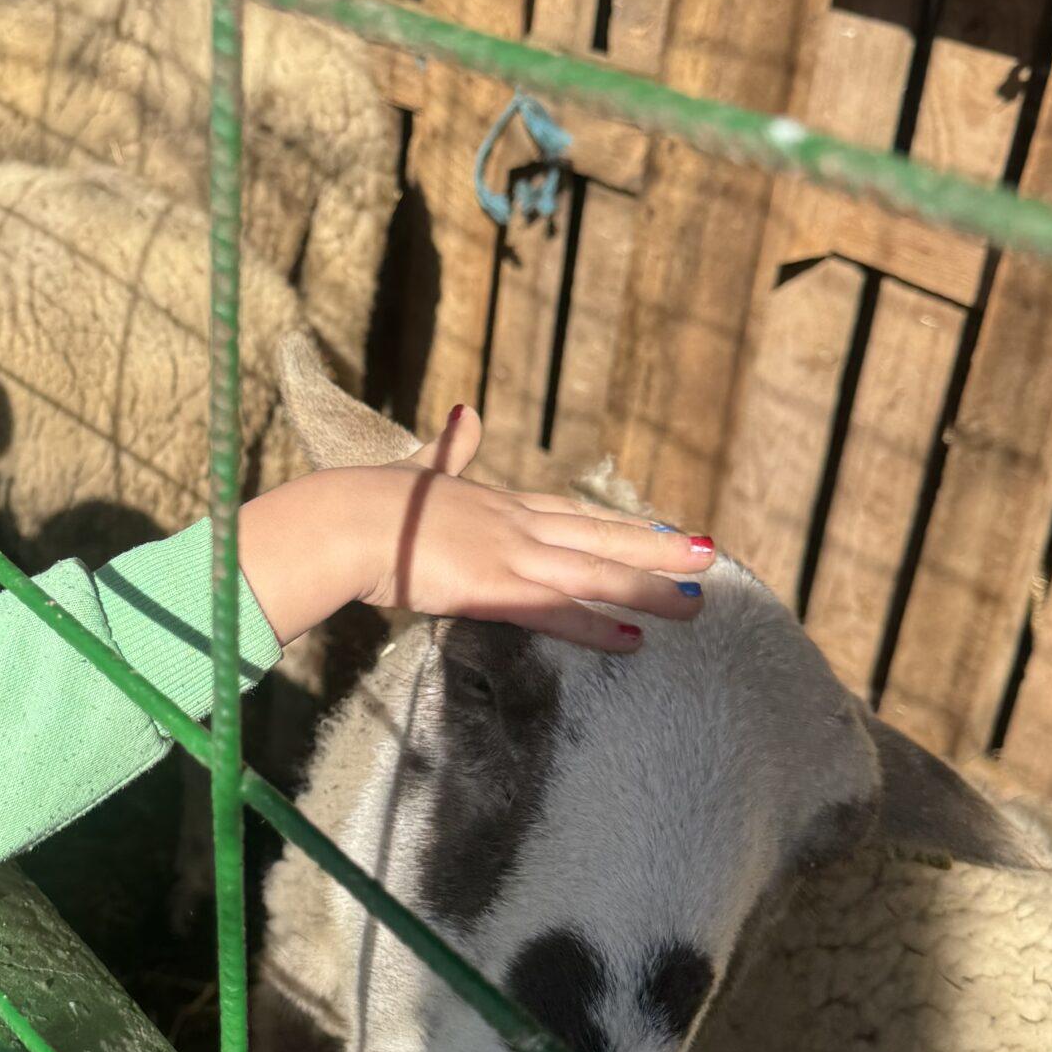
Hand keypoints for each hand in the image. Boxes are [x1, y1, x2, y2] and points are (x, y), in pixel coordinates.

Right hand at [237, 406, 714, 653]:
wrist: (343, 521)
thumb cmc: (368, 501)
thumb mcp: (419, 469)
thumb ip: (449, 449)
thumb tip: (466, 411)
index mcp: (497, 502)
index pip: (570, 512)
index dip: (617, 521)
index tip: (659, 526)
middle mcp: (514, 524)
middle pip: (599, 536)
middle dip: (655, 547)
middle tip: (708, 555)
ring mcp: (508, 554)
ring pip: (593, 572)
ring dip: (647, 587)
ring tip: (696, 603)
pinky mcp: (492, 587)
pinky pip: (556, 610)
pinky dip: (596, 624)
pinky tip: (633, 640)